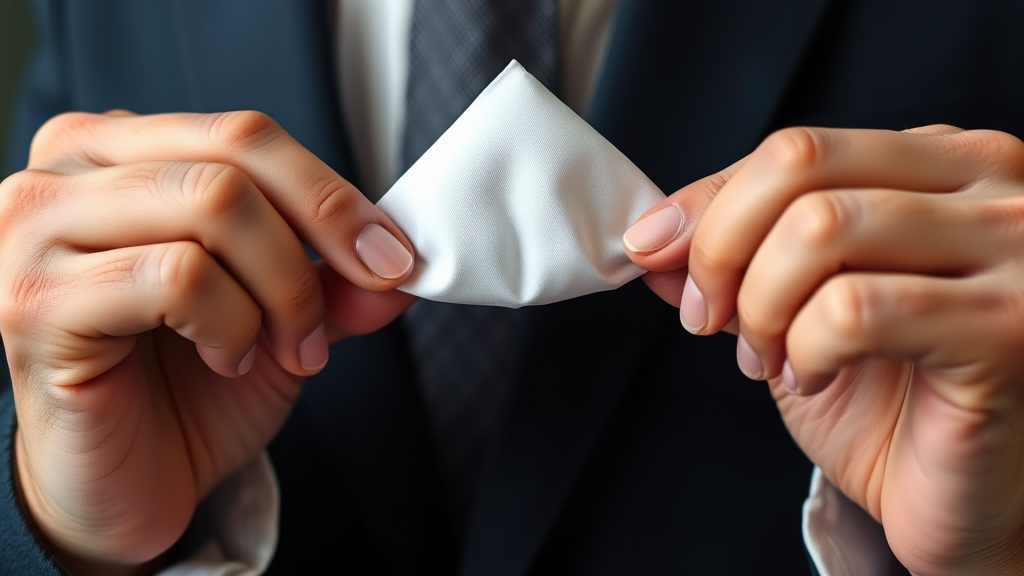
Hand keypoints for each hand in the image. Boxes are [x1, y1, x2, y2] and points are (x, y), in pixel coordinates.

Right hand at [0, 110, 416, 570]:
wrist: (124, 485)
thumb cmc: (185, 391)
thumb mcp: (280, 318)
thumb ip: (336, 279)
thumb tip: (406, 262)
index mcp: (115, 153)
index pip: (245, 135)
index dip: (333, 194)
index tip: (392, 256)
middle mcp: (64, 172)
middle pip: (233, 158)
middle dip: (318, 239)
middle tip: (343, 309)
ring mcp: (34, 232)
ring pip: (212, 205)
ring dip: (282, 290)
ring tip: (283, 349)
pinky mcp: (35, 303)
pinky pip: (178, 277)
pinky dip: (232, 324)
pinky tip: (226, 361)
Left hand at [624, 125, 1023, 574]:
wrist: (968, 500)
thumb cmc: (894, 405)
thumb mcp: (796, 311)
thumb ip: (736, 260)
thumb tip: (651, 237)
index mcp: (944, 164)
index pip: (797, 149)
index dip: (707, 204)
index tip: (654, 252)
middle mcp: (991, 186)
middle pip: (799, 166)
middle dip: (720, 249)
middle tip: (707, 318)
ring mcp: (1012, 250)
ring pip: (819, 229)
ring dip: (760, 307)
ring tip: (769, 359)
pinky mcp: (1007, 327)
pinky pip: (852, 309)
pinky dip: (804, 350)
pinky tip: (816, 379)